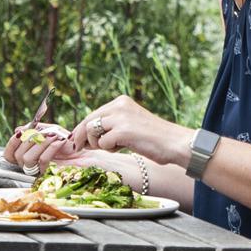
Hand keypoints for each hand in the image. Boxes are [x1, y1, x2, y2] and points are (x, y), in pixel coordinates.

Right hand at [4, 120, 72, 172]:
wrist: (81, 149)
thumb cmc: (64, 139)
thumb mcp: (49, 130)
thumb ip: (34, 129)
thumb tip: (17, 130)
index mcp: (25, 154)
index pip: (9, 154)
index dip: (12, 143)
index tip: (20, 133)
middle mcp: (28, 166)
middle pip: (18, 155)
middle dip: (30, 140)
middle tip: (44, 132)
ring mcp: (37, 171)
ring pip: (28, 159)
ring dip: (40, 143)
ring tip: (53, 136)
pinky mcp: (48, 175)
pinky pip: (42, 160)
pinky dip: (51, 147)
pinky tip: (59, 141)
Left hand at [65, 96, 195, 168]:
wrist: (175, 143)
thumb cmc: (153, 139)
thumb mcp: (130, 125)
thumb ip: (111, 126)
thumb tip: (84, 136)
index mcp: (121, 101)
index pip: (93, 114)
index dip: (81, 129)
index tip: (75, 141)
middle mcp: (119, 105)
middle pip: (88, 121)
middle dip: (80, 137)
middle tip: (77, 149)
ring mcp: (121, 117)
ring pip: (92, 131)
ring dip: (98, 144)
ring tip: (114, 146)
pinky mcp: (123, 131)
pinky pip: (102, 143)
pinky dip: (109, 149)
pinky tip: (123, 147)